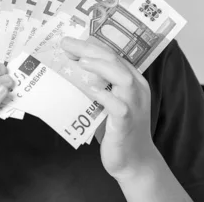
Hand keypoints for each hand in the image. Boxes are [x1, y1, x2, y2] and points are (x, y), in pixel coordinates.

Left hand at [60, 37, 158, 180]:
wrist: (134, 161)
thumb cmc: (117, 129)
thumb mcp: (107, 102)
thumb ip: (95, 86)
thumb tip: (67, 70)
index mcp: (132, 81)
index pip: (112, 55)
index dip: (90, 46)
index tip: (68, 42)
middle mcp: (136, 90)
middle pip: (115, 61)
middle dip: (90, 49)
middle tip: (67, 44)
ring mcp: (134, 106)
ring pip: (123, 79)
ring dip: (100, 67)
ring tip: (80, 61)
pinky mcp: (126, 124)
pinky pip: (119, 107)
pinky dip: (104, 97)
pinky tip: (90, 90)